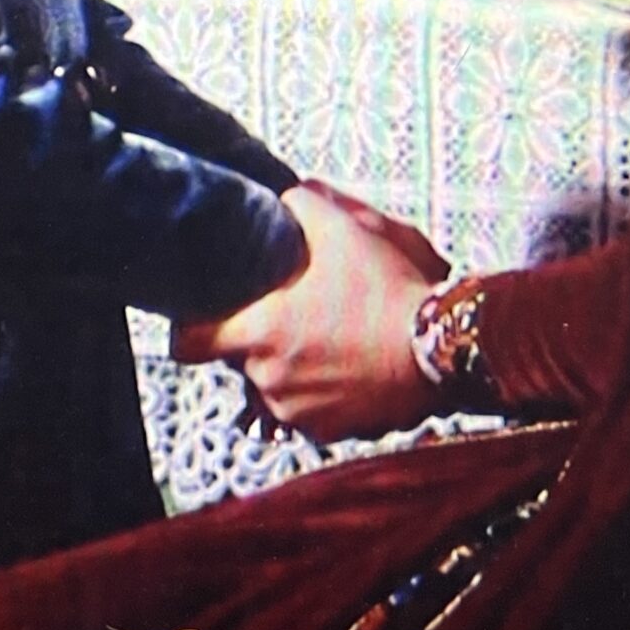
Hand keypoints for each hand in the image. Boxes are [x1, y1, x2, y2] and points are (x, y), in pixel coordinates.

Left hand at [172, 184, 438, 442]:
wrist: (440, 348)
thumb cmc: (389, 287)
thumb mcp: (348, 226)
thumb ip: (304, 203)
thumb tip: (286, 196)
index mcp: (258, 331)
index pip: (188, 343)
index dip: (192, 328)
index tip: (205, 316)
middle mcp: (268, 379)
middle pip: (241, 360)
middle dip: (260, 341)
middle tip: (297, 316)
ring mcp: (298, 411)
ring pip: (276, 388)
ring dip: (293, 369)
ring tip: (332, 341)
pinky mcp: (330, 432)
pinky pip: (311, 411)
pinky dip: (323, 394)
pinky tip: (351, 367)